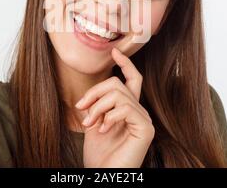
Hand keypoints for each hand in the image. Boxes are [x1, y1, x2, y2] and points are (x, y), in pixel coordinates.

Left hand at [75, 47, 154, 167]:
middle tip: (81, 109)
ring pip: (119, 95)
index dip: (125, 64)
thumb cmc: (98, 154)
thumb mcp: (94, 123)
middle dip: (95, 93)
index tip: (114, 52)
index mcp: (128, 109)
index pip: (132, 79)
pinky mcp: (145, 129)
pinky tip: (104, 130)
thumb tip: (93, 91)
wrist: (103, 175)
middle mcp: (139, 112)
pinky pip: (126, 108)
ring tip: (89, 124)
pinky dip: (109, 117)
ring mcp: (144, 120)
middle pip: (118, 84)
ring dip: (98, 107)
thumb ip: (98, 105)